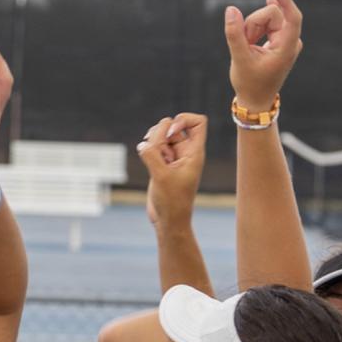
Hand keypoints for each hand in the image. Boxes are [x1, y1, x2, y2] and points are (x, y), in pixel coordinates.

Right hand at [138, 112, 207, 227]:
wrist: (168, 220)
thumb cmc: (171, 201)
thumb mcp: (160, 176)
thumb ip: (152, 155)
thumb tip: (143, 143)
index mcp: (194, 153)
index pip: (198, 122)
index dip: (183, 120)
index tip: (171, 133)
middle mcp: (186, 153)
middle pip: (175, 126)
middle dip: (161, 131)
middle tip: (153, 146)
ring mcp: (174, 158)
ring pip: (163, 136)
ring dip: (153, 139)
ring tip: (148, 151)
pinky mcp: (162, 165)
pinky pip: (155, 148)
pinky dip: (148, 148)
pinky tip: (145, 158)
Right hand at [225, 0, 302, 111]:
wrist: (255, 100)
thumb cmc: (249, 83)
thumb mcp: (239, 58)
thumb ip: (234, 33)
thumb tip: (231, 10)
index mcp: (286, 48)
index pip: (292, 16)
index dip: (284, 0)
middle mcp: (290, 42)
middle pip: (272, 15)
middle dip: (253, 24)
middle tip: (244, 43)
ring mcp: (286, 41)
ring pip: (267, 19)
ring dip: (252, 29)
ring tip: (247, 47)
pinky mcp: (280, 40)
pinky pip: (267, 24)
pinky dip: (255, 30)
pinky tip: (251, 35)